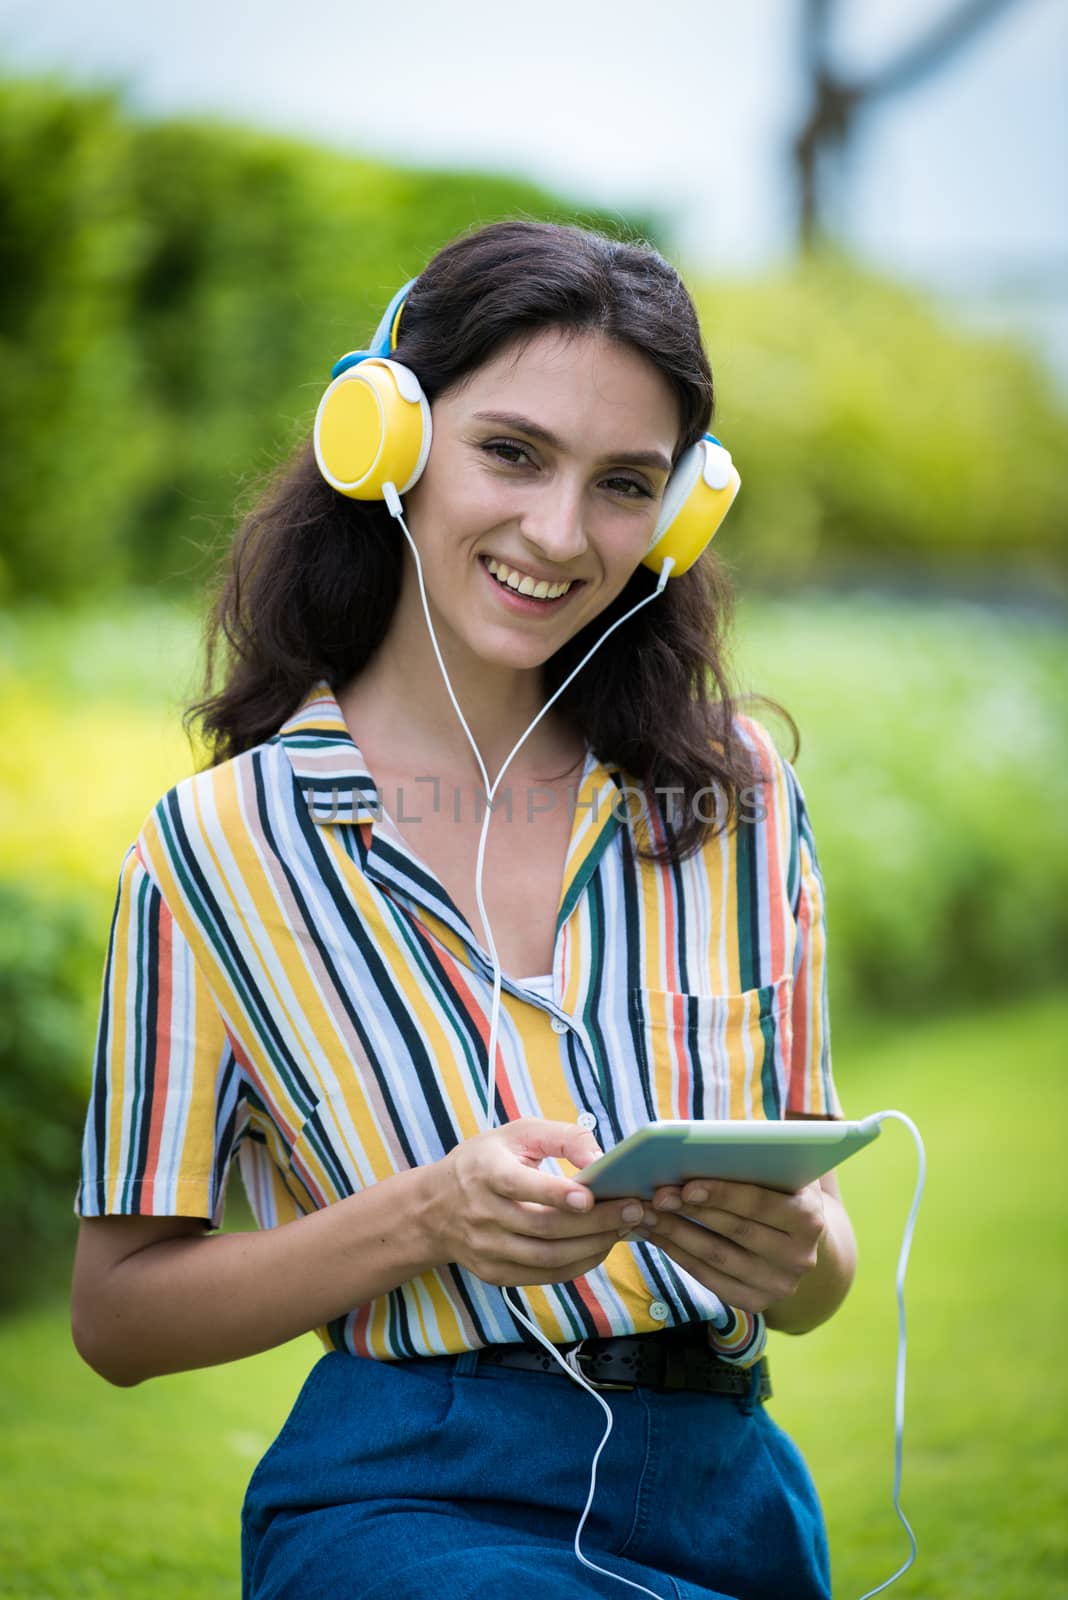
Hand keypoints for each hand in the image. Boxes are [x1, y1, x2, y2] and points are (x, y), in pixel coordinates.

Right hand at [429, 1117, 648, 1287]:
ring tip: (622, 1229)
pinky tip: (599, 1248)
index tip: (590, 1196)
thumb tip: (600, 1158)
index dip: (555, 1194)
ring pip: (547, 1257)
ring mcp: (487, 1249)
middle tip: (632, 1209)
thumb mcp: (517, 1134)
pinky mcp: (495, 1274)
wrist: (434, 1207)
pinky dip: (578, 1265)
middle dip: (594, 1222)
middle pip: (543, 1227)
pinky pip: (544, 1276)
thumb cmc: (485, 1162)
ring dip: (592, 1247)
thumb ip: (561, 1137)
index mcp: (484, 1172)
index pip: (519, 1186)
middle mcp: (482, 1214)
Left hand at [636, 1177, 826, 1315]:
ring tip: (646, 1212)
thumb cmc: (778, 1190)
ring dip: (675, 1233)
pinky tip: (657, 1235)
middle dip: (690, 1211)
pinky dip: (678, 1255)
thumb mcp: (780, 1170)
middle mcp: (799, 1257)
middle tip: (655, 1195)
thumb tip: (706, 1144)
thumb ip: (756, 1158)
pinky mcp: (757, 1302)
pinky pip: (709, 1279)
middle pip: (734, 1231)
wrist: (798, 1239)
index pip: (760, 1204)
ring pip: (716, 1257)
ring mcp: (779, 1285)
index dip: (722, 1194)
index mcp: (809, 1218)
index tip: (686, 1185)